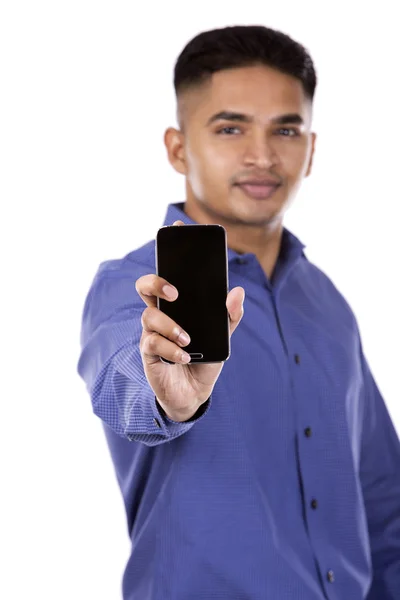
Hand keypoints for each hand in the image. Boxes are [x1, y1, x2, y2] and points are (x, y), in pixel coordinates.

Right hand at [135, 220, 244, 420]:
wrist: (193, 393)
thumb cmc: (205, 358)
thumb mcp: (223, 336)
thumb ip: (230, 315)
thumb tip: (237, 292)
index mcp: (178, 304)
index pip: (170, 272)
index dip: (171, 249)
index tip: (178, 227)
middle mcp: (162, 313)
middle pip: (145, 285)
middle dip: (156, 282)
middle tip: (175, 292)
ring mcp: (152, 332)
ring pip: (149, 315)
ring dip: (171, 326)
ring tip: (189, 340)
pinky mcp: (148, 352)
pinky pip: (151, 343)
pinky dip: (171, 349)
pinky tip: (186, 357)